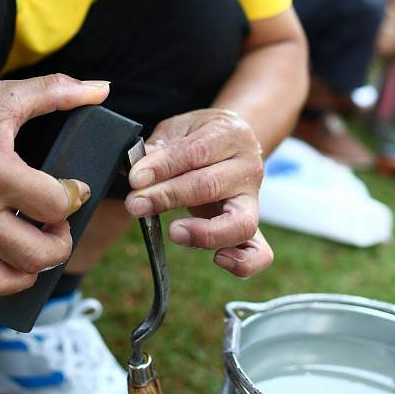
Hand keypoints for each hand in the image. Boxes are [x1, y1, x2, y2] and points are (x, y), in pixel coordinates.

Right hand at [0, 73, 109, 323]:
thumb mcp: (6, 95)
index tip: (73, 188)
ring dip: (26, 275)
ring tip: (32, 251)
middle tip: (57, 224)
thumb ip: (58, 92)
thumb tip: (102, 88)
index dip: (75, 197)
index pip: (55, 205)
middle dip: (59, 243)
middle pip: (35, 255)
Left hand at [125, 108, 270, 277]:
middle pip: (210, 186)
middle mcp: (249, 167)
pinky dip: (242, 263)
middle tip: (136, 204)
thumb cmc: (200, 137)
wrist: (233, 142)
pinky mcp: (253, 227)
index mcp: (231, 135)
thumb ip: (159, 148)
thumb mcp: (179, 130)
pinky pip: (259, 253)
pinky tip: (217, 259)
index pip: (196, 152)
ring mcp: (254, 200)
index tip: (135, 179)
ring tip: (173, 232)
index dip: (163, 167)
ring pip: (240, 223)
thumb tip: (136, 170)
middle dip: (167, 197)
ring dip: (203, 233)